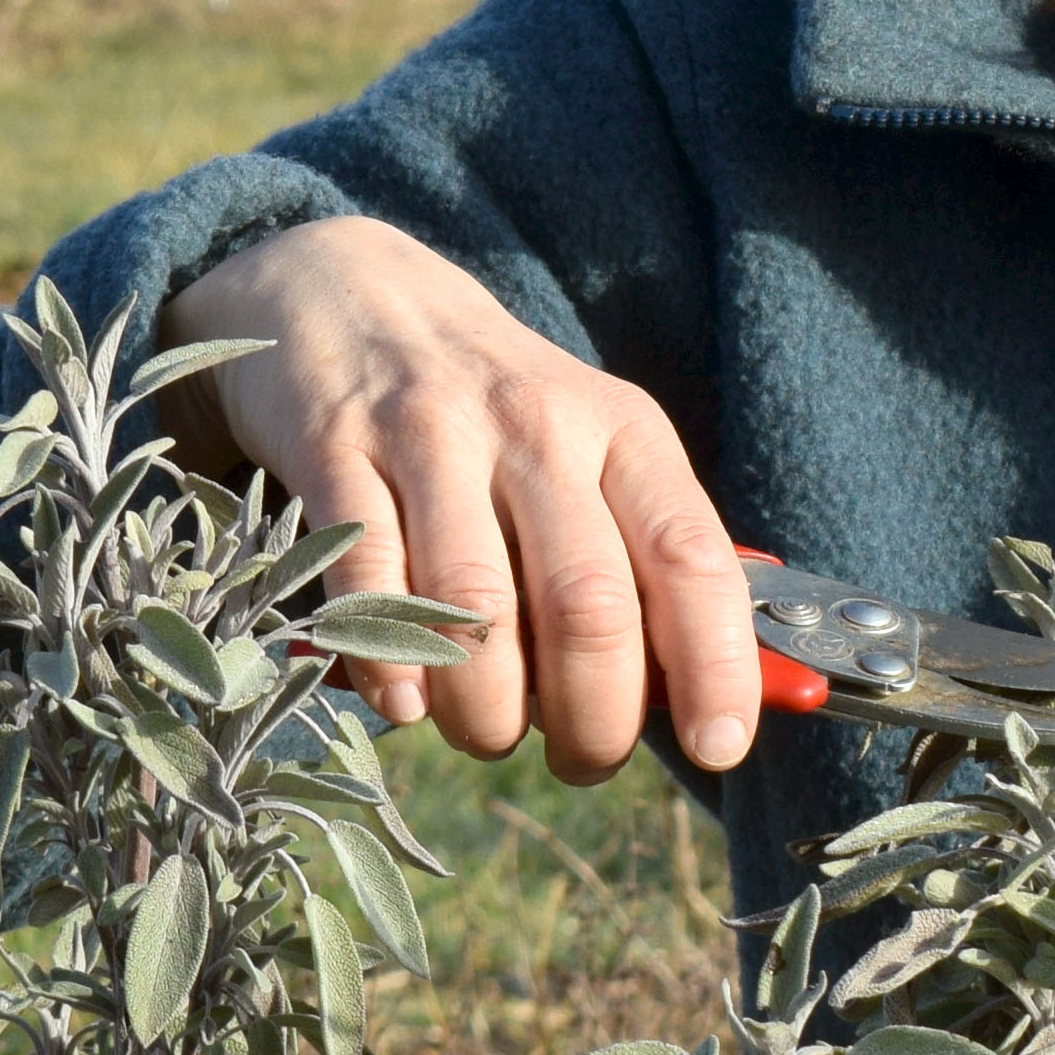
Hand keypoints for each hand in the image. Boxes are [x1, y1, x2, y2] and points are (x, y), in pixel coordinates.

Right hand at [160, 217, 759, 786]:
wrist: (349, 294)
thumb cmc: (491, 415)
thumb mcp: (588, 454)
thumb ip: (641, 562)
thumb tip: (709, 698)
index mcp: (622, 430)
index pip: (692, 557)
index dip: (714, 664)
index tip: (719, 746)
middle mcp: (537, 424)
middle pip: (585, 605)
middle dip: (592, 720)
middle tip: (580, 760)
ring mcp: (431, 432)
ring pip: (477, 609)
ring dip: (488, 711)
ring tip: (487, 733)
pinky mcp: (336, 446)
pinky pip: (370, 580)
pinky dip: (392, 667)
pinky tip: (407, 703)